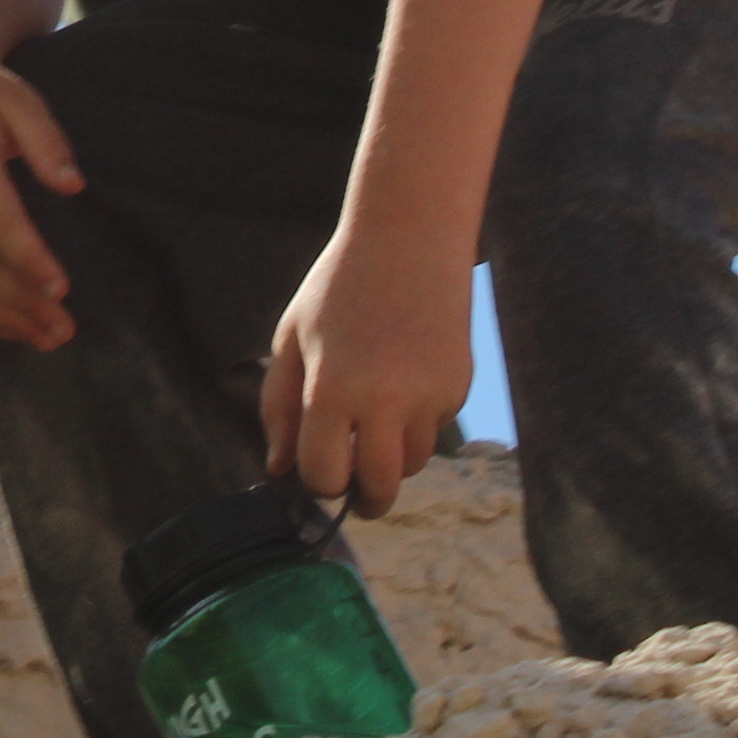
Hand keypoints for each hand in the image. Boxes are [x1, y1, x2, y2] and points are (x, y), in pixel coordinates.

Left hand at [258, 218, 475, 519]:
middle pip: (379, 489)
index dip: (318, 484)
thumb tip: (279, 469)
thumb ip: (279, 407)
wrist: (409, 237)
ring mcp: (428, 397)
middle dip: (364, 499)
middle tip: (356, 493)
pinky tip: (406, 379)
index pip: (325, 476)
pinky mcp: (458, 389)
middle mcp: (384, 402)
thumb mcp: (292, 338)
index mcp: (331, 390)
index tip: (319, 475)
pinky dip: (419, 423)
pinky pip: (435, 430)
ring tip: (377, 419)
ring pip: (411, 464)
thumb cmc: (338, 286)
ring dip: (392, 459)